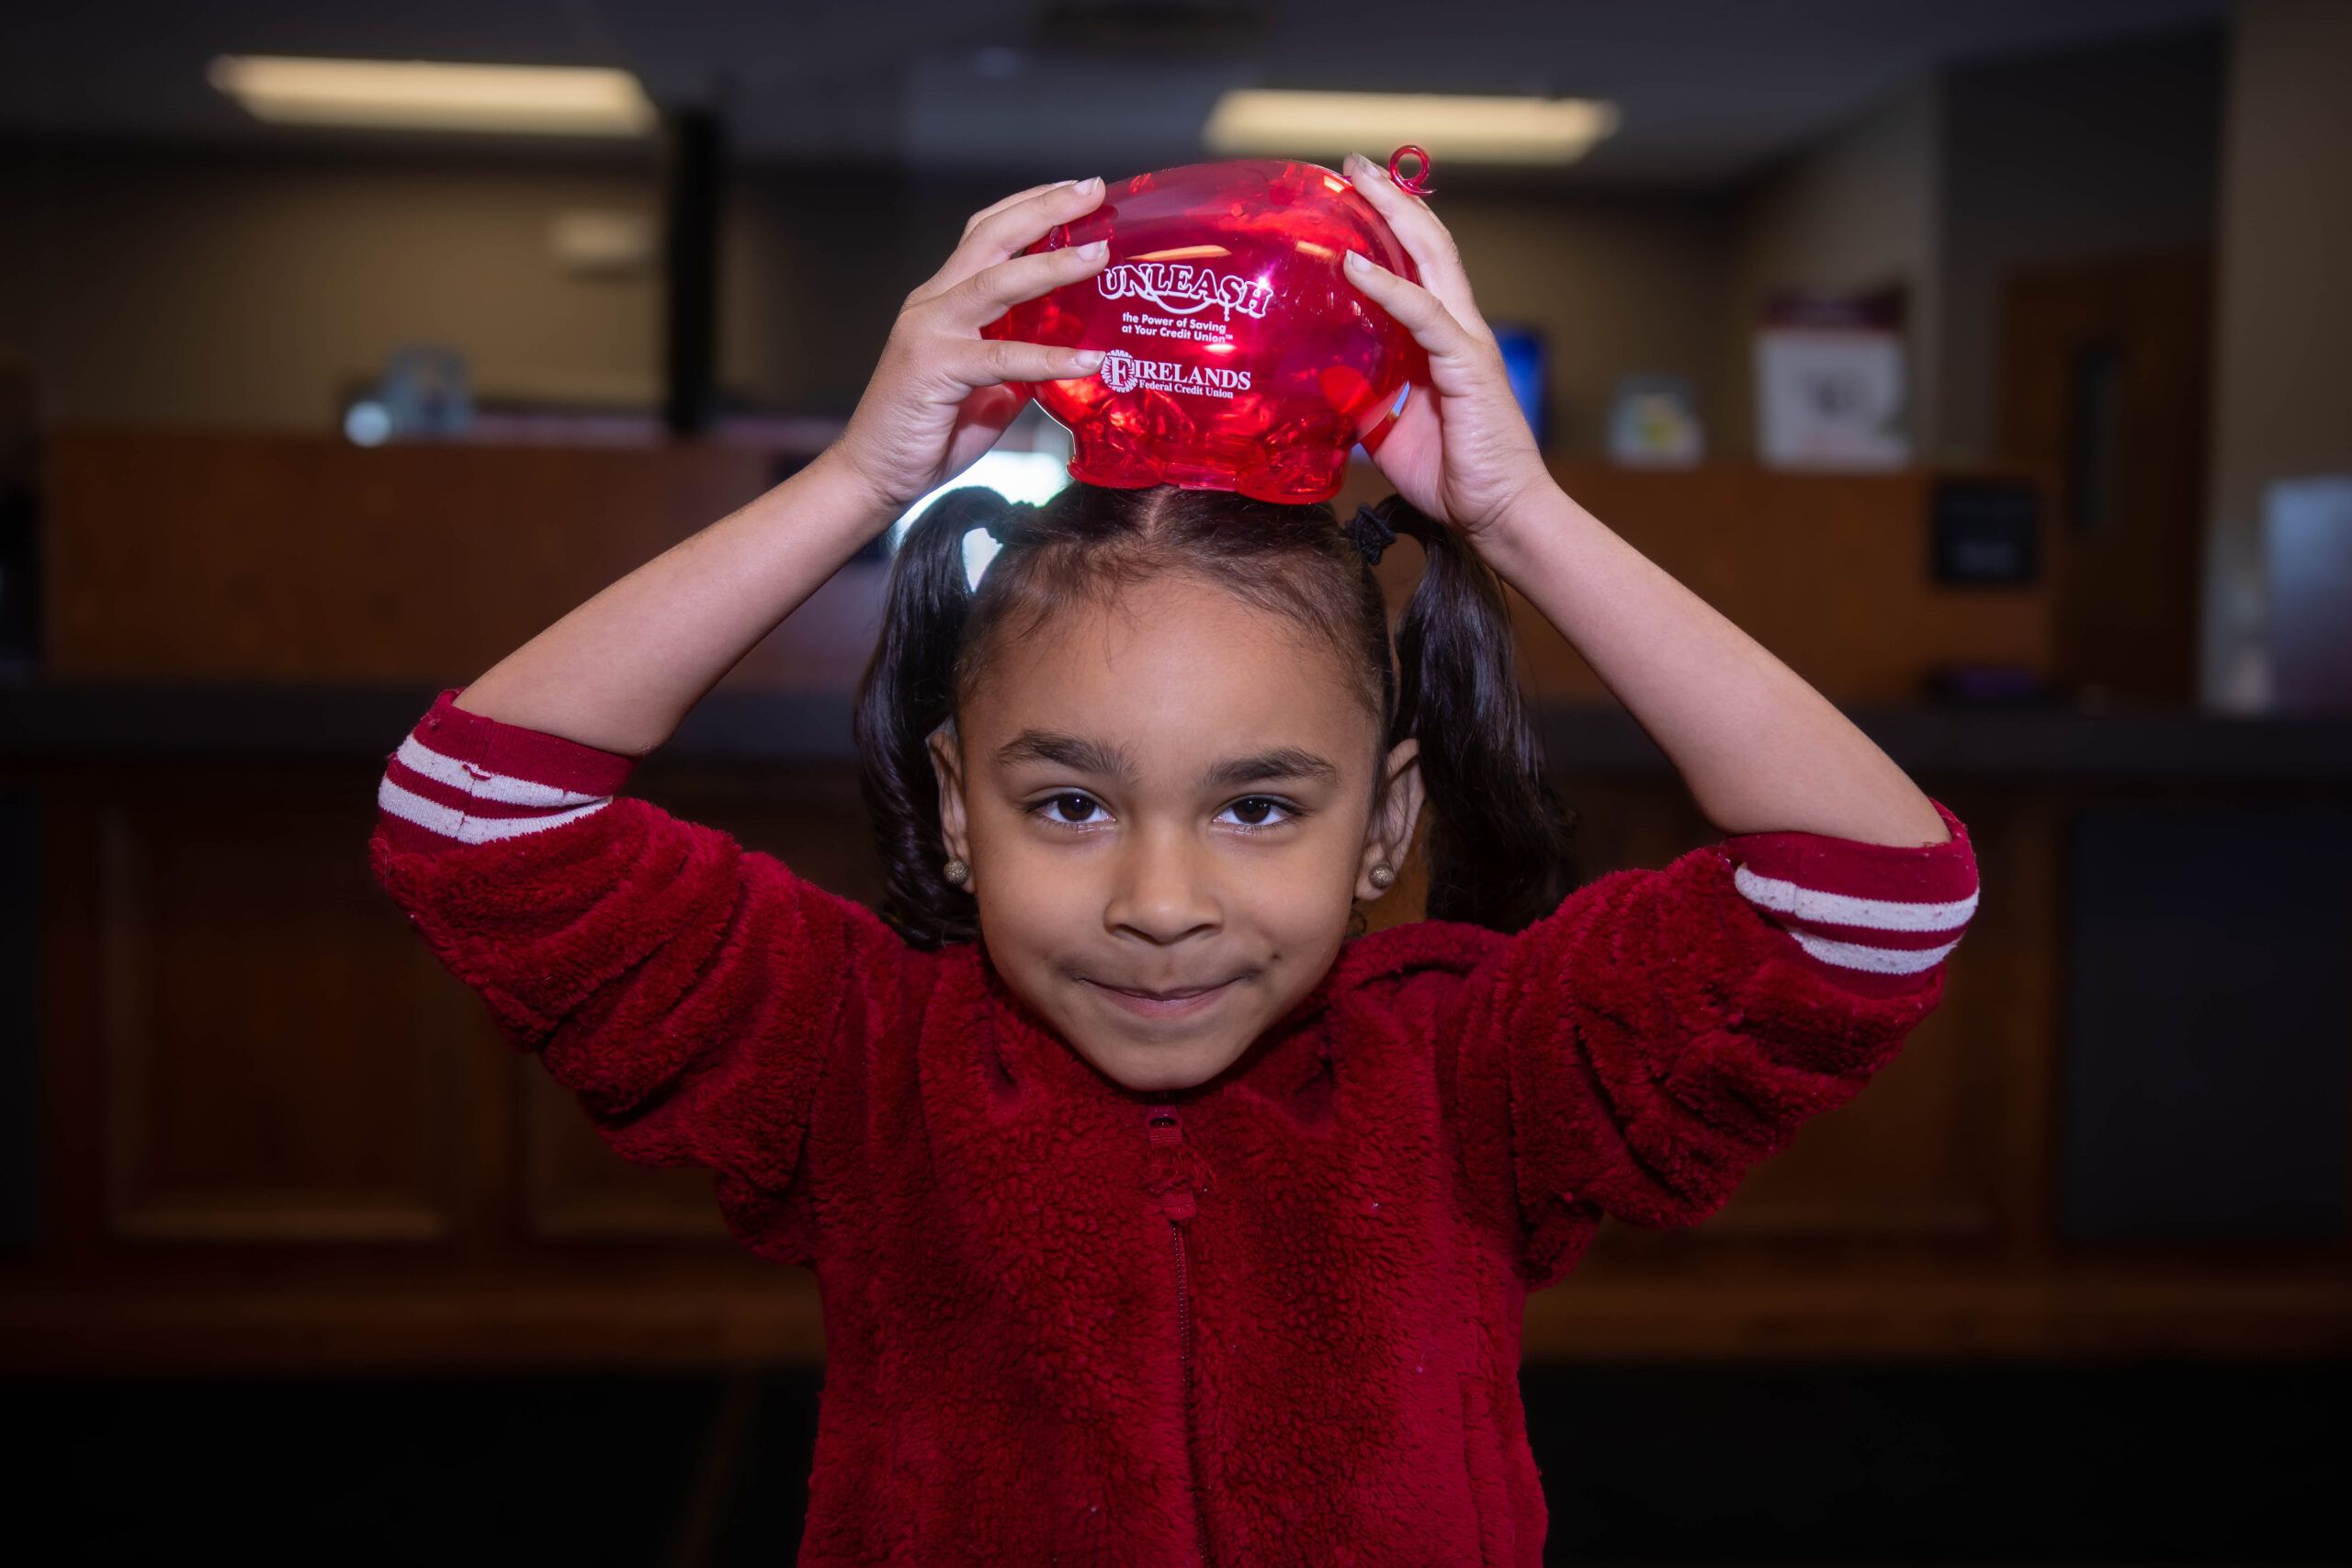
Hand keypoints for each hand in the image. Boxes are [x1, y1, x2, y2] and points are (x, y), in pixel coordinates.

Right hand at [819, 177, 1113, 514]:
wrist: (874, 474)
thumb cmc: (928, 432)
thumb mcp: (985, 387)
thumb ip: (1018, 362)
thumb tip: (1068, 354)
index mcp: (945, 299)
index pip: (987, 233)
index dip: (1031, 206)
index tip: (1077, 191)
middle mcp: (934, 303)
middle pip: (992, 237)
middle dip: (1046, 209)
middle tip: (1093, 190)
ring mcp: (930, 331)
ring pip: (996, 282)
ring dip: (1052, 265)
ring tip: (1099, 255)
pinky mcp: (934, 367)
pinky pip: (1002, 358)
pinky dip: (1049, 357)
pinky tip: (1090, 360)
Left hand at [1339, 152, 1554, 543]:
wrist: (1496, 514)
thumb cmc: (1453, 476)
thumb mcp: (1388, 433)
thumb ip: (1365, 400)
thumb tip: (1329, 381)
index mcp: (1442, 341)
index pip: (1418, 267)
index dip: (1388, 229)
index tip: (1353, 198)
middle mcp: (1458, 328)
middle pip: (1428, 244)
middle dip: (1391, 199)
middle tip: (1354, 164)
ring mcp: (1465, 342)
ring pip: (1433, 260)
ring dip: (1394, 216)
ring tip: (1360, 182)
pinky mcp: (1466, 363)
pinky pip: (1423, 314)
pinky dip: (1388, 287)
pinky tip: (1355, 265)